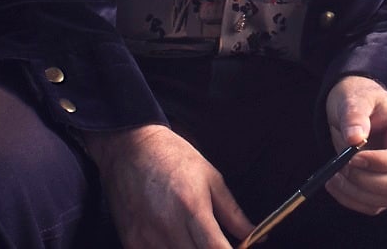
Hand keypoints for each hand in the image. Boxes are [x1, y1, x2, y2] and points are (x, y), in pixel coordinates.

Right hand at [76, 124, 249, 248]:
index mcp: (192, 207)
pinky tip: (175, 241)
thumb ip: (233, 214)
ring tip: (194, 239)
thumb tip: (255, 236)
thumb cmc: (173, 159)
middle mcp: (168, 225)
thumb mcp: (211, 179)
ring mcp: (146, 236)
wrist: (131, 148)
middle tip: (215, 244)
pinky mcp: (131, 241)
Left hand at [323, 76, 386, 214]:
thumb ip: (355, 115)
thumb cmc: (360, 100)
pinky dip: (352, 200)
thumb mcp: (355, 99)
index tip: (353, 158)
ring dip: (357, 192)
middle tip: (341, 166)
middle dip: (367, 180)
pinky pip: (374, 206)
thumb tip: (355, 138)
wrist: (355, 110)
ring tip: (334, 175)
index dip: (382, 162)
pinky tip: (335, 183)